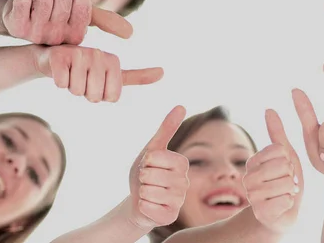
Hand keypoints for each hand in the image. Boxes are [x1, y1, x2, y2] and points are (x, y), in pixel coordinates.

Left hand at [3, 0, 132, 44]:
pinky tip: (23, 7)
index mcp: (76, 35)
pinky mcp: (15, 25)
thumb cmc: (56, 17)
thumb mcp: (83, 17)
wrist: (20, 22)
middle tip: (50, 7)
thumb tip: (132, 34)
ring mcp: (35, 32)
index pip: (83, 1)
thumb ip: (107, 22)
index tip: (68, 8)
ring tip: (37, 7)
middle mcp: (58, 37)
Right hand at [33, 45, 163, 102]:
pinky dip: (59, 83)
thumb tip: (163, 72)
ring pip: (77, 91)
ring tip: (70, 73)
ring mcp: (78, 54)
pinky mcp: (59, 56)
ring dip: (71, 88)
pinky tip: (58, 72)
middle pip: (94, 96)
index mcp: (113, 61)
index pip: (111, 97)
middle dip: (85, 93)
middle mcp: (98, 54)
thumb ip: (137, 76)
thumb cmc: (85, 69)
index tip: (95, 82)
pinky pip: (62, 84)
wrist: (52, 57)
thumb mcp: (112, 73)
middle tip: (80, 78)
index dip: (101, 96)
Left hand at [128, 106, 189, 230]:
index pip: (156, 157)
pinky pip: (148, 208)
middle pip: (151, 175)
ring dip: (142, 192)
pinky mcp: (170, 217)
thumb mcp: (152, 149)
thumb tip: (181, 106)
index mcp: (182, 163)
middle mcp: (185, 182)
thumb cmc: (146, 172)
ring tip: (148, 192)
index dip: (146, 161)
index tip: (149, 165)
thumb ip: (166, 128)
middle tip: (147, 180)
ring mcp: (179, 201)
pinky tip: (148, 206)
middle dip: (142, 177)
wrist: (138, 200)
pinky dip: (142, 205)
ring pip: (149, 192)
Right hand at [244, 110, 302, 233]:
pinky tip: (282, 205)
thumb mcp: (285, 156)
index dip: (288, 160)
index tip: (284, 169)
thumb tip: (269, 109)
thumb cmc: (284, 181)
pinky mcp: (260, 212)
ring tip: (283, 194)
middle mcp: (248, 177)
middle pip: (283, 166)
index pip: (279, 150)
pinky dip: (289, 202)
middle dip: (291, 176)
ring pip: (285, 184)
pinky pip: (285, 200)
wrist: (281, 214)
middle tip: (285, 183)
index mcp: (252, 161)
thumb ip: (277, 133)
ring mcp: (252, 196)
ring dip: (290, 190)